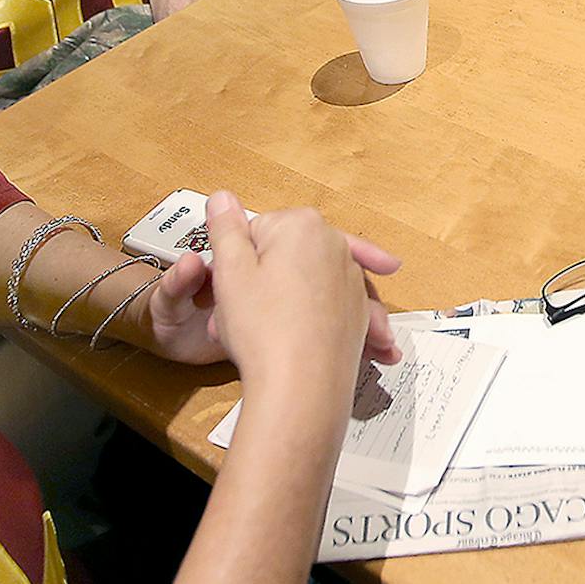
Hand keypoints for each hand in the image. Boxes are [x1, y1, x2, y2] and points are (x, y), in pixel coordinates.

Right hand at [143, 208, 401, 367]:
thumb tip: (222, 196)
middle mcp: (336, 244)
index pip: (257, 233)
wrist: (302, 387)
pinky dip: (327, 320)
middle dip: (263, 283)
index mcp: (301, 225)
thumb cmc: (261, 326)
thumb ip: (226, 229)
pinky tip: (308, 326)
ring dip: (288, 304)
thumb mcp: (229, 271)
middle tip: (241, 317)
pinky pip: (339, 309)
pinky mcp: (362, 313)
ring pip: (311, 283)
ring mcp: (353, 280)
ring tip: (262, 336)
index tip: (229, 289)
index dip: (237, 263)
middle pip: (287, 256)